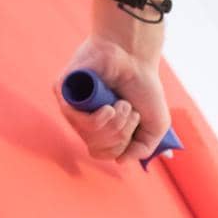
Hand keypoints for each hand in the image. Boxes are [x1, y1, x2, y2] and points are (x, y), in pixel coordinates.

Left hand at [53, 34, 172, 163]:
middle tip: (130, 111)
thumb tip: (121, 162)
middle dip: (121, 135)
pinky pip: (76, 121)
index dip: (122, 147)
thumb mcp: (155, 125)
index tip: (135, 124)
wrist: (134, 55)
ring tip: (123, 104)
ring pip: (89, 137)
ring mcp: (73, 106)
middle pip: (98, 149)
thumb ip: (143, 149)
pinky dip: (97, 119)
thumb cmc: (144, 85)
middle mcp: (86, 118)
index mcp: (103, 126)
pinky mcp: (63, 92)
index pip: (104, 153)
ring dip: (115, 125)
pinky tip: (108, 107)